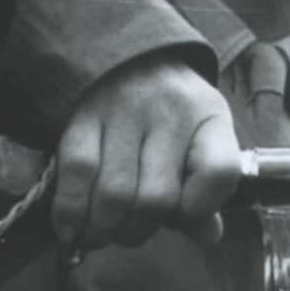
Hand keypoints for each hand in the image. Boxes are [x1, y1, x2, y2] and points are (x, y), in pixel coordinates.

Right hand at [50, 54, 241, 250]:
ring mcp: (124, 110)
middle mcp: (170, 110)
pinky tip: (70, 229)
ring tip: (101, 235)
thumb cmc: (171, 110)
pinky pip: (77, 173)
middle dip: (139, 231)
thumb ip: (205, 189)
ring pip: (114, 194)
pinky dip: (70, 211)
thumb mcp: (200, 138)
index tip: (182, 217)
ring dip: (104, 229)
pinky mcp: (82, 114)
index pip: (219, 172)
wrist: (127, 54)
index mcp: (209, 117)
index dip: (200, 208)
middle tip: (130, 233)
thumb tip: (208, 236)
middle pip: (156, 198)